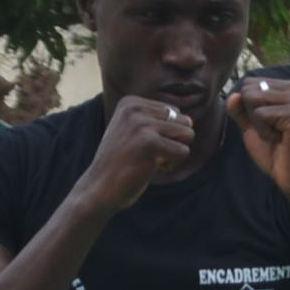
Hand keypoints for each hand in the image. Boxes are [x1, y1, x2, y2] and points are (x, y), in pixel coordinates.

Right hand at [75, 91, 198, 210]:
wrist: (99, 187)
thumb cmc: (121, 162)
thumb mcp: (132, 130)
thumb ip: (155, 120)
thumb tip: (190, 120)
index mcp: (131, 102)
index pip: (174, 112)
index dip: (167, 133)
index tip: (143, 144)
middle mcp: (135, 108)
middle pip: (185, 121)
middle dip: (175, 141)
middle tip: (151, 154)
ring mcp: (141, 124)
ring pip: (188, 134)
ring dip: (175, 153)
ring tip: (151, 160)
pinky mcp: (149, 142)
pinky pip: (184, 151)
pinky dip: (173, 164)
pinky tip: (151, 168)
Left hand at [227, 76, 289, 203]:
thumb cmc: (275, 152)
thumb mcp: (252, 125)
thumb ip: (240, 109)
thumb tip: (234, 94)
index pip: (250, 83)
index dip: (250, 108)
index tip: (270, 124)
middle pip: (249, 89)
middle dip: (252, 115)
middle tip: (274, 132)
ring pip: (252, 99)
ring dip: (258, 124)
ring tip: (277, 135)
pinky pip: (260, 114)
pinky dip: (264, 131)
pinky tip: (281, 139)